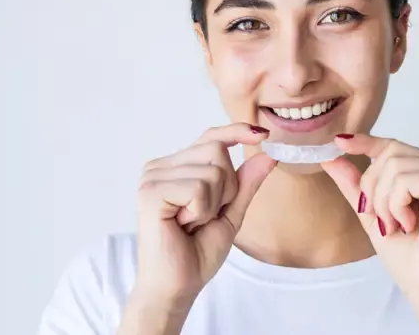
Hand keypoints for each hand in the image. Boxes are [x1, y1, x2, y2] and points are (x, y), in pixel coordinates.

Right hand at [132, 123, 275, 307]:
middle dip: (227, 188)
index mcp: (177, 167)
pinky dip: (202, 210)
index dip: (236, 131)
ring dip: (213, 204)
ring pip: (212, 170)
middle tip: (205, 216)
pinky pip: (199, 187)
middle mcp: (161, 166)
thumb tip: (268, 154)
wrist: (177, 286)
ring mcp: (153, 176)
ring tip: (192, 223)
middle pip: (217, 150)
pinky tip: (184, 225)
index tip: (263, 134)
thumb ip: (246, 183)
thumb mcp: (231, 213)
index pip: (211, 137)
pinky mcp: (150, 191)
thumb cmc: (197, 252)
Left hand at [322, 134, 418, 332]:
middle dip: (374, 187)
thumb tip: (331, 156)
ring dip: (385, 201)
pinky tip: (410, 224)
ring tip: (398, 225)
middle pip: (390, 152)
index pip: (393, 146)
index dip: (366, 142)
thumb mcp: (371, 213)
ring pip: (394, 164)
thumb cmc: (406, 256)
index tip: (339, 142)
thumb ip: (355, 184)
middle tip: (384, 220)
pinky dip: (397, 204)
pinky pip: (406, 179)